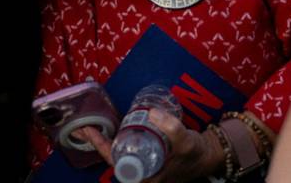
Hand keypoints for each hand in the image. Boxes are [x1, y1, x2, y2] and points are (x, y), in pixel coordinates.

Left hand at [77, 109, 222, 181]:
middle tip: (82, 128)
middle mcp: (142, 175)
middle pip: (113, 159)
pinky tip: (110, 132)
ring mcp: (143, 169)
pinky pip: (126, 152)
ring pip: (118, 156)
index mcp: (147, 177)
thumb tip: (152, 113)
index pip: (116, 163)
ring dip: (104, 143)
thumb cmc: (195, 153)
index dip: (101, 148)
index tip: (88, 132)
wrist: (208, 156)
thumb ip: (172, 128)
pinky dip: (115, 142)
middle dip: (97, 144)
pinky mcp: (146, 160)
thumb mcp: (185, 141)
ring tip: (90, 128)